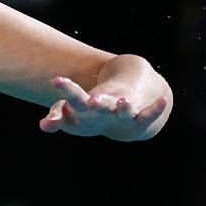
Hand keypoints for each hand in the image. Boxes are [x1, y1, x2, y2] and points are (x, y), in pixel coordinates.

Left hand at [40, 75, 169, 140]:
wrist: (118, 107)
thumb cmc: (87, 113)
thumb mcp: (71, 117)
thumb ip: (57, 118)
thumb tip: (43, 126)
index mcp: (83, 105)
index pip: (73, 96)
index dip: (66, 89)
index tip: (56, 80)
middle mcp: (103, 105)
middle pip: (99, 103)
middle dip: (96, 102)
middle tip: (92, 100)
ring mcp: (121, 111)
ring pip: (123, 108)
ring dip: (123, 107)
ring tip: (123, 103)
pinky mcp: (138, 119)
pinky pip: (147, 115)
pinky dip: (155, 109)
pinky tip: (163, 101)